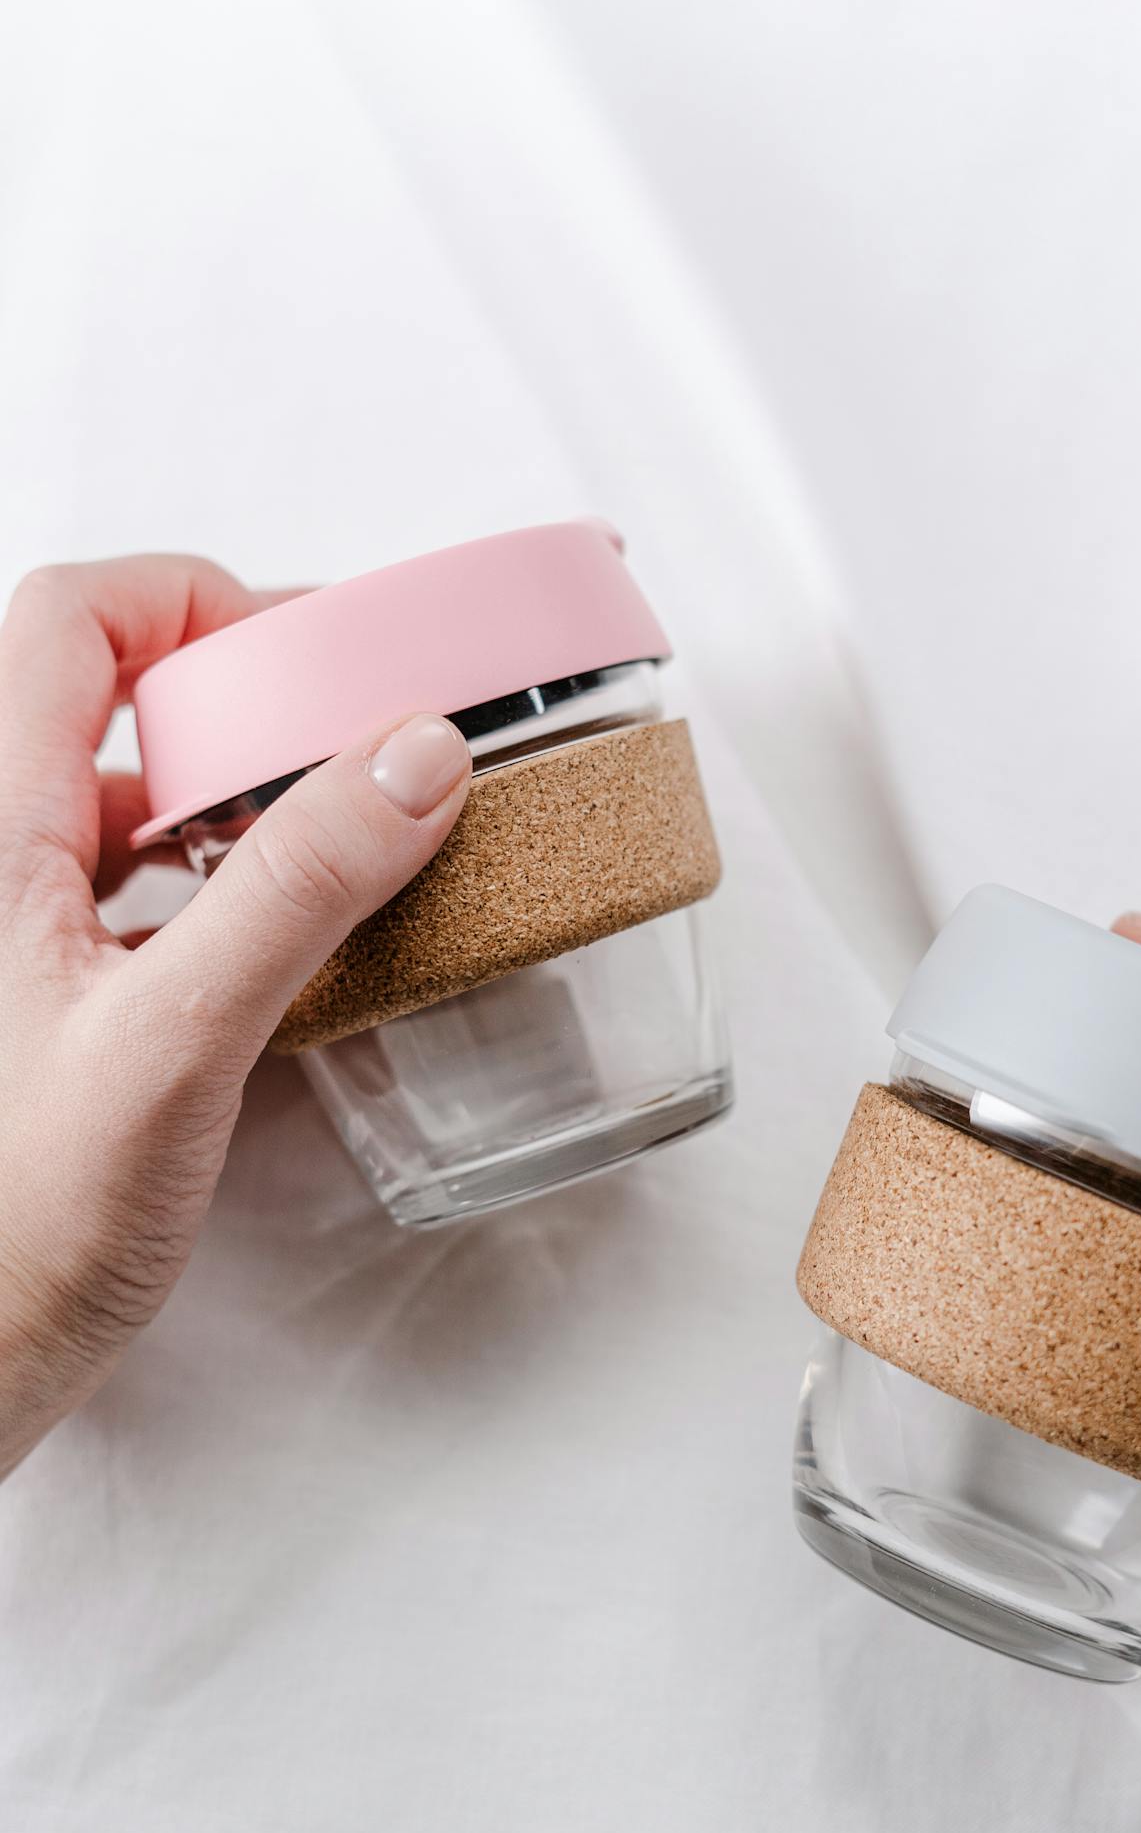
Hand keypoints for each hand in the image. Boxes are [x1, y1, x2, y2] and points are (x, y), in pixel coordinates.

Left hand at [0, 556, 472, 1480]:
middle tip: (348, 746)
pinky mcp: (38, 1003)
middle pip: (98, 694)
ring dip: (225, 796)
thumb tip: (409, 756)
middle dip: (232, 699)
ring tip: (330, 841)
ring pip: (113, 795)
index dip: (188, 600)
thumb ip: (294, 891)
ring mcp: (9, 933)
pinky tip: (271, 944)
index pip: (69, 620)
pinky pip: (122, 890)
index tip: (306, 658)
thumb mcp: (175, 1043)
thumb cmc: (17, 1231)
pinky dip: (206, 883)